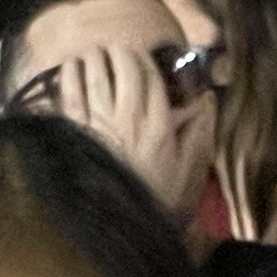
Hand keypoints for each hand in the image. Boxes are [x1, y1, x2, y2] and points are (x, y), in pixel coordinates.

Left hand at [33, 47, 194, 211]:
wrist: (119, 226)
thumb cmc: (156, 201)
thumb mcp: (187, 172)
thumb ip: (198, 135)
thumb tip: (206, 101)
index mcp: (158, 124)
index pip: (151, 77)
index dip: (143, 58)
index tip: (138, 54)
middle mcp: (129, 116)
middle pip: (123, 68)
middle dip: (119, 52)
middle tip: (115, 50)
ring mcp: (99, 121)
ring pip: (96, 73)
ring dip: (95, 57)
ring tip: (94, 53)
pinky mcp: (75, 130)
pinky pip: (70, 91)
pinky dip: (69, 73)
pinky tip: (71, 66)